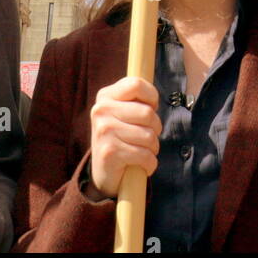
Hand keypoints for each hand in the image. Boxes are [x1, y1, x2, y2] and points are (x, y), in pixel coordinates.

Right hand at [88, 76, 160, 198]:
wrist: (104, 172)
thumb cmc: (121, 137)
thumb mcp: (124, 112)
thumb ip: (137, 100)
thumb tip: (154, 99)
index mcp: (105, 96)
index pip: (137, 84)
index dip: (151, 97)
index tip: (150, 109)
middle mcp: (101, 110)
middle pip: (147, 113)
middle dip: (156, 128)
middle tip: (147, 137)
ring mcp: (104, 130)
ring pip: (149, 136)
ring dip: (153, 148)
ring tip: (143, 151)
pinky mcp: (110, 152)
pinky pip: (145, 156)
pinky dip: (150, 164)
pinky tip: (141, 165)